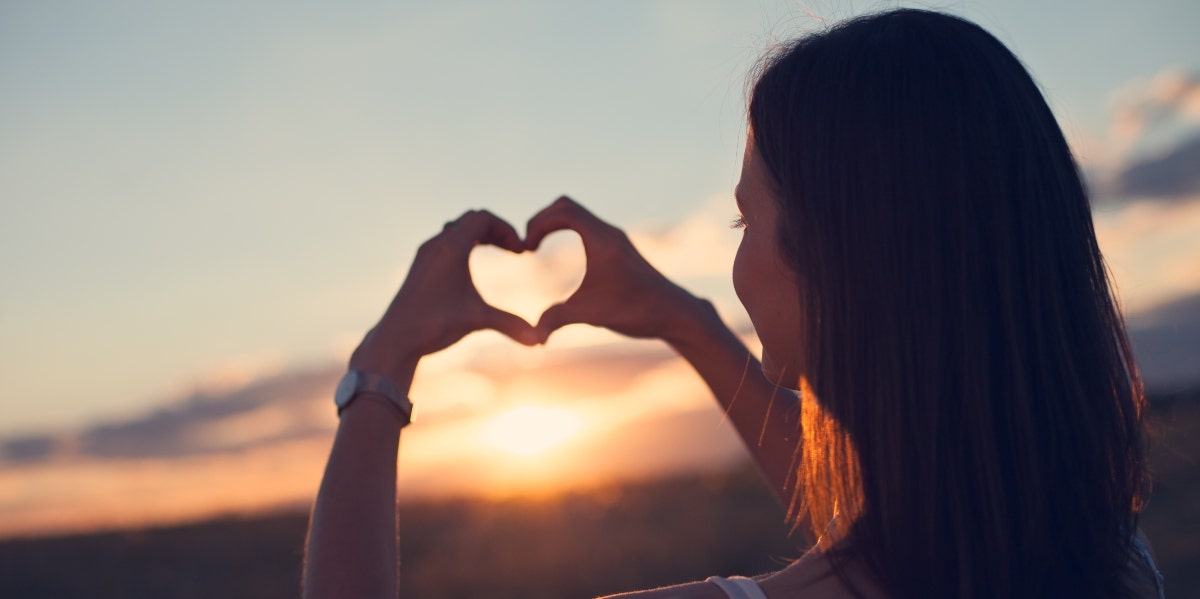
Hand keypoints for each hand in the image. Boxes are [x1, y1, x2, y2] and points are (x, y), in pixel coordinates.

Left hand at [350, 210, 537, 380]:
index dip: (507, 229)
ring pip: (456, 230)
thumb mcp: (477, 319)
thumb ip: (511, 324)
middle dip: (496, 231)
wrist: (395, 338)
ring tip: (498, 252)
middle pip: (471, 220)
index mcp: (452, 247)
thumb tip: (539, 341)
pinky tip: (472, 268)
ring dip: (479, 236)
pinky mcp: (419, 266)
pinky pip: (445, 242)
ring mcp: (425, 254)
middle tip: (513, 251)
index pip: (483, 218)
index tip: (520, 252)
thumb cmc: (434, 324)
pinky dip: (464, 246)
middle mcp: (436, 244)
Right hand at [525, 196, 703, 342]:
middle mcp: (609, 233)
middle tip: (527, 245)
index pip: (563, 210)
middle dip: (541, 220)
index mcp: (603, 240)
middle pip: (566, 206)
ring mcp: (615, 239)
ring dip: (553, 223)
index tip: (527, 249)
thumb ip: (558, 320)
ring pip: (576, 214)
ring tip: (535, 247)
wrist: (674, 313)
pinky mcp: (617, 248)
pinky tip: (559, 255)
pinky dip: (565, 230)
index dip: (538, 223)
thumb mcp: (592, 315)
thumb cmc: (637, 310)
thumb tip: (532, 338)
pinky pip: (585, 226)